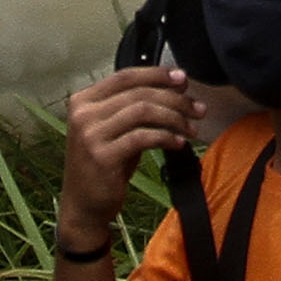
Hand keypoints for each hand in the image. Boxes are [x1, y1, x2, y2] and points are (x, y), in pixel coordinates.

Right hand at [59, 67, 193, 243]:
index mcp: (83, 101)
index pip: (125, 76)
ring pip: (143, 111)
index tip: (182, 79)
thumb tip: (176, 85)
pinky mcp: (102, 156)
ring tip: (191, 128)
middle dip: (175, 99)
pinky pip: (143, 137)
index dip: (157, 74)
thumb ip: (137, 107)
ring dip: (174, 118)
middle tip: (197, 109)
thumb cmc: (104, 165)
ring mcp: (90, 135)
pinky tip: (178, 143)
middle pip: (139, 93)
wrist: (83, 206)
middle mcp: (83, 114)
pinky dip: (166, 137)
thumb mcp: (116, 129)